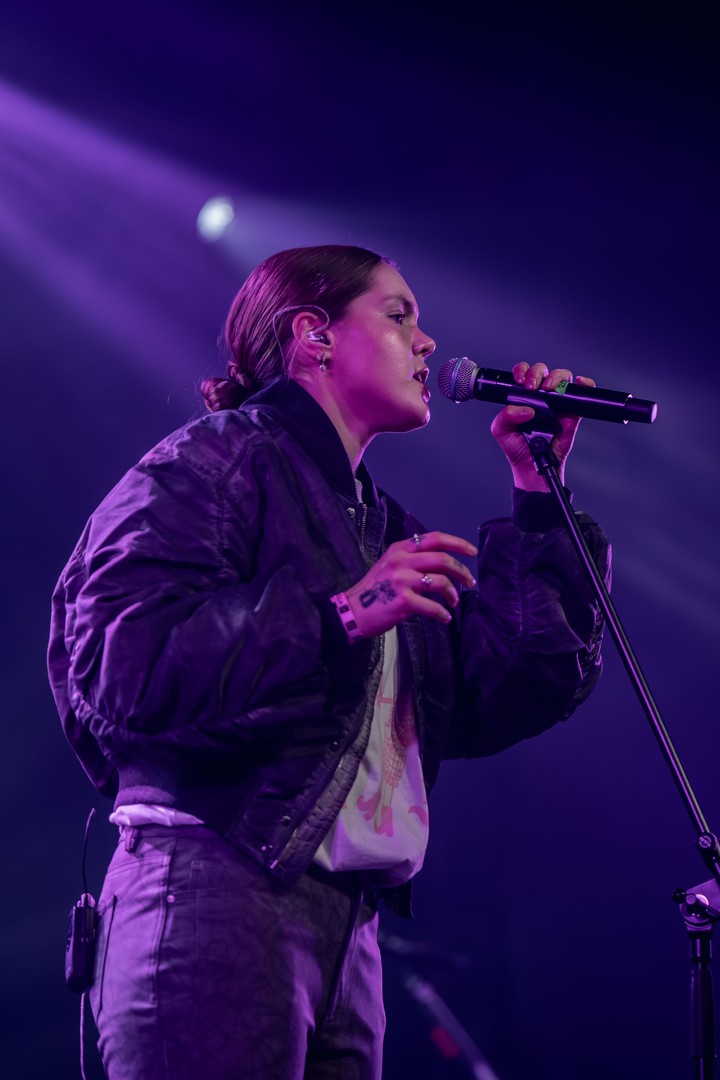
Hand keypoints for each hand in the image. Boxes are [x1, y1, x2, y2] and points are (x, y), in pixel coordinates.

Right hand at [344, 531, 477, 635]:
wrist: (352, 611)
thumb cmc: (374, 590)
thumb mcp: (390, 565)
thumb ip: (412, 559)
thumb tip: (443, 563)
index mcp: (400, 549)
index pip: (435, 538)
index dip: (457, 543)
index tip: (472, 552)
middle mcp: (401, 560)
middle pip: (443, 559)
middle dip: (462, 571)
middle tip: (469, 582)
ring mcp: (402, 580)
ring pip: (441, 581)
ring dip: (453, 593)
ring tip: (453, 602)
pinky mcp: (404, 601)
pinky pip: (433, 606)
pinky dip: (443, 613)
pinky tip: (444, 618)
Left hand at [490, 362, 595, 490]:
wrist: (532, 466)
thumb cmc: (517, 446)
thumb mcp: (501, 430)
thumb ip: (505, 416)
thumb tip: (525, 409)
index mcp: (523, 396)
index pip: (524, 373)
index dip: (522, 371)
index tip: (520, 380)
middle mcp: (541, 396)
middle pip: (543, 371)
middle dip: (537, 373)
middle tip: (532, 386)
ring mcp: (558, 403)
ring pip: (563, 378)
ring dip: (557, 377)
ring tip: (549, 388)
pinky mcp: (572, 413)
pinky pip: (582, 393)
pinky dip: (584, 384)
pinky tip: (579, 383)